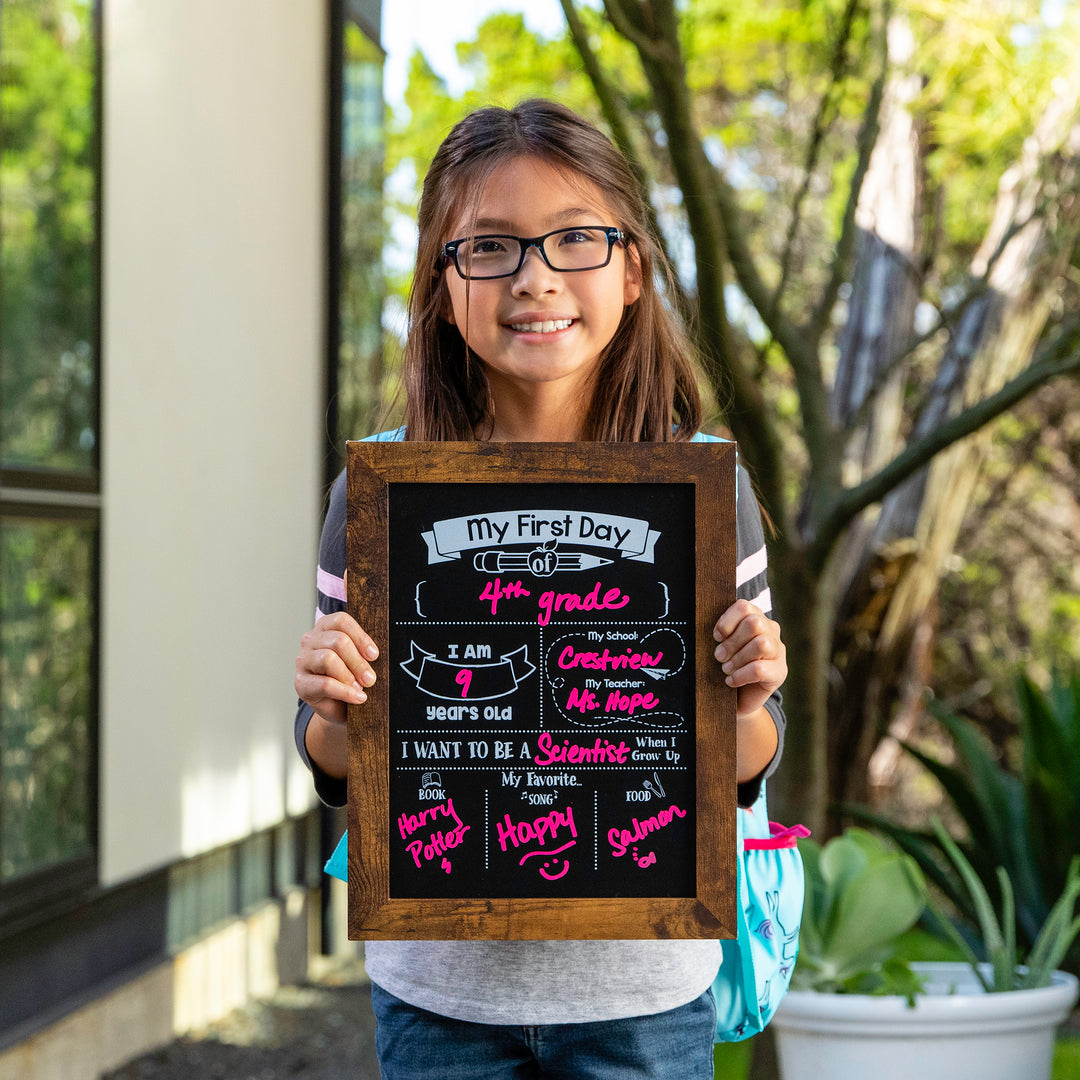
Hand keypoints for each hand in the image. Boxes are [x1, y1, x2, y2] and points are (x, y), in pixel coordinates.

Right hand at [294, 608, 379, 727]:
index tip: (374, 655)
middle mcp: (310, 640)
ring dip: (349, 676)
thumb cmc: (351, 677)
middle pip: (338, 641)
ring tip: (360, 688)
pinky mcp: (300, 683)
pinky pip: (325, 684)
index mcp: (326, 627)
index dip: (360, 637)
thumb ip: (364, 652)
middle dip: (358, 661)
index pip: (341, 621)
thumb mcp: (359, 660)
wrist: (340, 706)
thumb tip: (373, 654)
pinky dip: (345, 692)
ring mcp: (303, 661)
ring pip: (328, 659)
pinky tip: (357, 698)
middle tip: (370, 678)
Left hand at [712, 599, 786, 718]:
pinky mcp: (780, 672)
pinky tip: (731, 681)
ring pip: (762, 644)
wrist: (736, 697)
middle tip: (719, 656)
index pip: (744, 606)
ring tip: (726, 669)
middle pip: (755, 623)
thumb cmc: (727, 665)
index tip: (716, 637)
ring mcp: (779, 651)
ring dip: (738, 658)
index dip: (727, 621)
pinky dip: (740, 675)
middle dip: (732, 642)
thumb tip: (713, 634)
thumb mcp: (722, 646)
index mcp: (756, 617)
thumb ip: (721, 634)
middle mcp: (771, 631)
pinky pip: (760, 669)